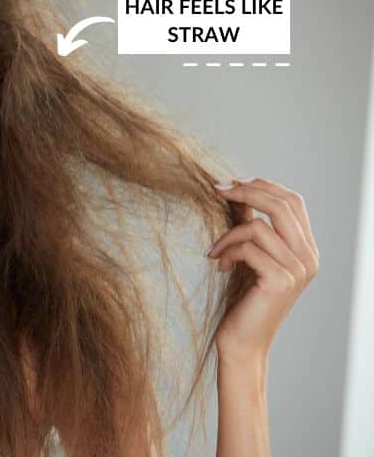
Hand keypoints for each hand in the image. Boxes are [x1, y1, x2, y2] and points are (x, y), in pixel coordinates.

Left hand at [207, 177, 319, 362]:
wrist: (242, 342)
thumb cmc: (243, 300)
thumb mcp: (250, 256)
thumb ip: (251, 227)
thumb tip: (238, 192)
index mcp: (306, 249)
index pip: (293, 202)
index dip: (263, 185)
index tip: (232, 181)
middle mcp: (309, 258)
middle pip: (282, 206)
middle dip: (246, 192)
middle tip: (217, 190)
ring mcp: (298, 270)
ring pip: (258, 227)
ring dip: (227, 235)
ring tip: (215, 252)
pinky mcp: (280, 280)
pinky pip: (248, 248)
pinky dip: (226, 252)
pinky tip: (219, 266)